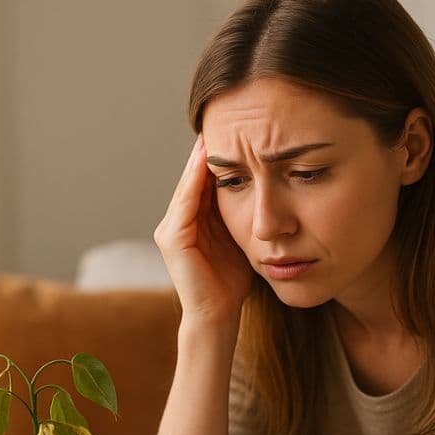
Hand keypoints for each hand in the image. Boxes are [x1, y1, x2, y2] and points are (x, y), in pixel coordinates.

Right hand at [154, 136, 253, 326]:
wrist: (218, 315)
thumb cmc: (232, 282)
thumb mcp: (240, 238)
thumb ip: (242, 214)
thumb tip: (263, 187)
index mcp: (194, 221)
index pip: (206, 182)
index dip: (220, 158)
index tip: (235, 131)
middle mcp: (177, 222)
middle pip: (195, 179)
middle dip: (208, 152)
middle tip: (222, 120)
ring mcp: (171, 229)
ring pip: (189, 185)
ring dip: (200, 159)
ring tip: (213, 132)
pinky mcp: (172, 238)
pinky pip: (186, 201)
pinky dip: (195, 179)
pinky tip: (206, 160)